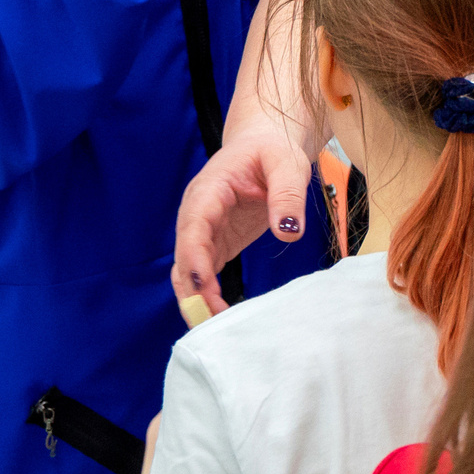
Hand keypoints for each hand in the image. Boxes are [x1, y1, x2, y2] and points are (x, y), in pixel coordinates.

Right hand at [172, 124, 314, 313]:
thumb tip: (288, 232)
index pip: (194, 224)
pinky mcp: (215, 245)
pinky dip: (207, 296)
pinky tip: (221, 317)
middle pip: (184, 255)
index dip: (193, 254)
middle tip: (209, 319)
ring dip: (197, 298)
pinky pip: (203, 274)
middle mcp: (198, 213)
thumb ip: (287, 194)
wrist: (264, 146)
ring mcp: (204, 231)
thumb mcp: (287, 163)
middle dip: (192, 288)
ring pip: (188, 270)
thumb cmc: (272, 149)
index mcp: (210, 189)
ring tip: (215, 327)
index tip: (200, 282)